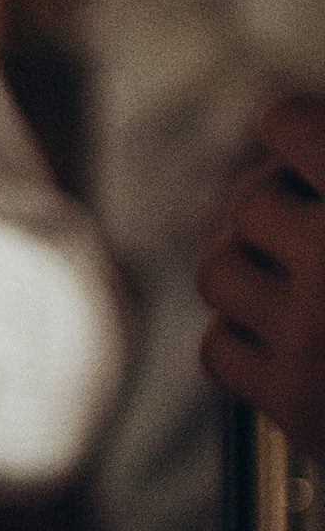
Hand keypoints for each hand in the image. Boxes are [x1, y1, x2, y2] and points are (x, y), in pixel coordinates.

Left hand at [199, 93, 324, 450]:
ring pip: (219, 272)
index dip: (295, 132)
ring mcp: (311, 339)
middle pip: (250, 201)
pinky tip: (284, 334)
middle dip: (277, 205)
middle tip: (305, 219)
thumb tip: (291, 131)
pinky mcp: (295, 405)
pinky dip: (243, 337)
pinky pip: (219, 349)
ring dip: (250, 267)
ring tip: (291, 276)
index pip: (285, 126)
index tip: (304, 147)